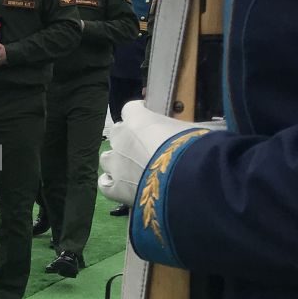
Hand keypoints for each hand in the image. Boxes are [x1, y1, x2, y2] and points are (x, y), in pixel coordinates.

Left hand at [98, 101, 214, 207]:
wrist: (189, 179)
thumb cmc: (193, 147)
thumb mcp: (191, 129)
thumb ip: (182, 129)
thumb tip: (193, 132)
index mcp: (138, 119)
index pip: (130, 109)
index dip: (138, 113)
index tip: (148, 118)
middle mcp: (121, 139)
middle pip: (117, 133)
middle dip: (127, 138)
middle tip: (144, 146)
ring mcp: (116, 165)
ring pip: (107, 158)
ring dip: (117, 161)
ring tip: (131, 167)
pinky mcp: (116, 189)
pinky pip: (104, 185)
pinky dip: (110, 184)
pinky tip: (118, 186)